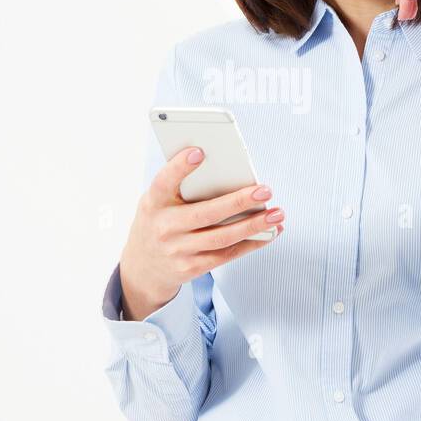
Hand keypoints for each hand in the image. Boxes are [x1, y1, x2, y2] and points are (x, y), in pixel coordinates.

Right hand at [119, 146, 283, 316]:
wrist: (143, 268)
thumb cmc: (159, 222)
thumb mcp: (158, 201)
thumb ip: (182, 187)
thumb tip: (226, 172)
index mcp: (154, 203)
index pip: (164, 182)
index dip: (179, 167)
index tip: (199, 152)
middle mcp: (165, 227)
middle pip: (206, 213)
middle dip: (239, 202)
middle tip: (265, 190)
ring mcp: (178, 250)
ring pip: (222, 237)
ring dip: (254, 225)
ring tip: (276, 213)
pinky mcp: (192, 267)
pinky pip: (227, 255)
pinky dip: (251, 243)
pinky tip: (268, 233)